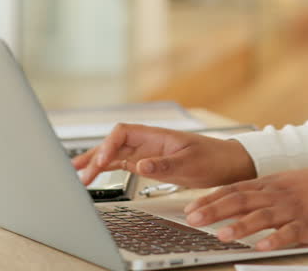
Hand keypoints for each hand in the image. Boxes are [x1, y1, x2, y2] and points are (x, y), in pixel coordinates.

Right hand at [70, 124, 256, 187]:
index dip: (109, 145)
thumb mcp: (191, 163)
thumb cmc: (214, 158)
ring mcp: (147, 153)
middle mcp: (148, 142)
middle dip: (94, 155)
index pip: (123, 132)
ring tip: (78, 175)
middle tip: (78, 172)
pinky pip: (122, 164)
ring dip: (96, 163)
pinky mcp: (149, 164)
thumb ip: (164, 165)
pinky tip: (95, 176)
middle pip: (113, 143)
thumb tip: (140, 165)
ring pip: (114, 154)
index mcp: (157, 135)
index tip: (103, 161)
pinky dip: (107, 170)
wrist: (229, 163)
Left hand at [181, 166, 307, 250]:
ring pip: (262, 216)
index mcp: (271, 183)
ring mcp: (294, 208)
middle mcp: (278, 194)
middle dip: (215, 210)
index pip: (234, 189)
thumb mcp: (288, 181)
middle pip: (241, 201)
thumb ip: (264, 190)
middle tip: (193, 220)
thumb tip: (238, 200)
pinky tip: (262, 246)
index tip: (191, 208)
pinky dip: (275, 239)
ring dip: (240, 226)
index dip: (211, 199)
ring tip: (221, 235)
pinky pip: (290, 232)